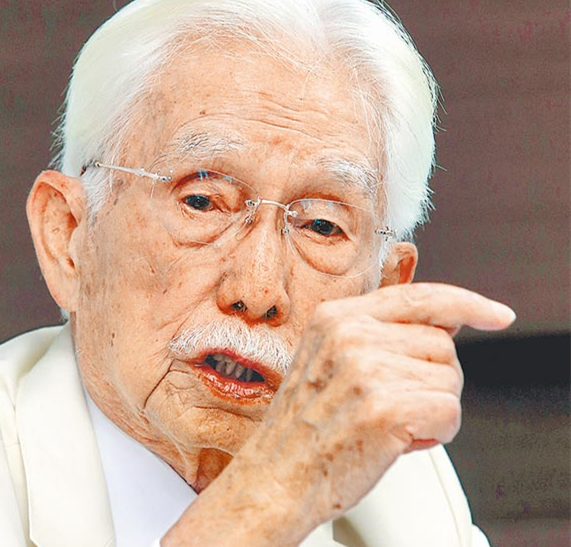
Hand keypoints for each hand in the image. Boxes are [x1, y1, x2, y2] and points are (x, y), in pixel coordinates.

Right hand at [163, 283, 514, 546]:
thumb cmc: (307, 424)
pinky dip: (437, 433)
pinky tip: (399, 441)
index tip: (496, 314)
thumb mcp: (328, 356)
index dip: (466, 303)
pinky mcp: (385, 409)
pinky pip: (449, 412)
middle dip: (432, 378)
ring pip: (450, 379)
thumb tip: (444, 327)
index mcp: (337, 316)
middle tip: (393, 403)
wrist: (276, 476)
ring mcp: (366, 370)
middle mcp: (351, 334)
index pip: (420, 295)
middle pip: (442, 344)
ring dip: (432, 408)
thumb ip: (377, 332)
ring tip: (388, 423)